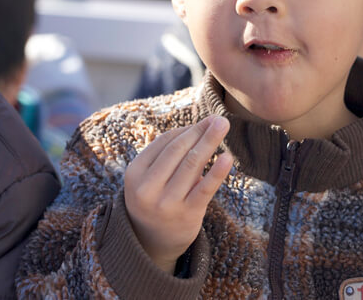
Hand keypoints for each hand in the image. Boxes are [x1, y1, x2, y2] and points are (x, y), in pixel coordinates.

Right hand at [124, 115, 232, 273]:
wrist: (152, 243)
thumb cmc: (155, 199)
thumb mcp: (148, 178)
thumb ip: (168, 156)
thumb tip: (202, 126)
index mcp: (134, 173)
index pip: (164, 143)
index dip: (187, 129)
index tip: (205, 121)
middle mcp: (147, 188)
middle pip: (178, 150)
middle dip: (200, 131)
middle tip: (219, 118)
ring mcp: (167, 203)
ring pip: (192, 164)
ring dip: (210, 142)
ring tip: (223, 126)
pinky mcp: (187, 215)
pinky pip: (205, 189)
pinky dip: (217, 172)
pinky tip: (228, 157)